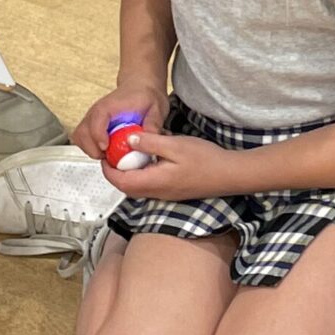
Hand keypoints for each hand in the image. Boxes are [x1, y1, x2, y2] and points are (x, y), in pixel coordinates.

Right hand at [72, 87, 165, 160]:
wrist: (140, 87)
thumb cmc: (145, 95)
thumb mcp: (156, 108)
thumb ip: (153, 124)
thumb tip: (150, 141)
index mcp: (111, 106)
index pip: (96, 119)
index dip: (98, 135)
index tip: (105, 147)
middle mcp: (97, 111)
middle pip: (82, 132)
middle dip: (93, 149)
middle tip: (110, 156)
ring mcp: (93, 118)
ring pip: (79, 137)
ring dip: (91, 149)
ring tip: (109, 154)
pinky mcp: (93, 125)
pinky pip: (83, 139)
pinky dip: (91, 148)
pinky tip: (106, 150)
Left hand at [103, 130, 239, 201]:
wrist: (230, 174)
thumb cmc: (205, 159)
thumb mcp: (175, 145)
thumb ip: (150, 143)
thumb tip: (129, 140)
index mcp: (155, 182)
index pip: (121, 182)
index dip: (108, 170)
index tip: (104, 155)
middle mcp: (158, 193)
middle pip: (127, 187)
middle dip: (116, 172)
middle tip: (114, 153)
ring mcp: (166, 194)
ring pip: (138, 187)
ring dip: (130, 173)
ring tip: (129, 154)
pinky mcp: (173, 191)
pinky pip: (150, 185)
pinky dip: (142, 173)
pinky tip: (150, 158)